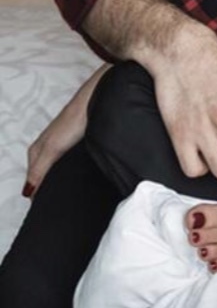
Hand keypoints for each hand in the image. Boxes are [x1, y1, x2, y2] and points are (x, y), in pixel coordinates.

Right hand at [25, 63, 110, 195]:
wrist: (96, 101)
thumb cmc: (74, 119)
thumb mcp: (53, 148)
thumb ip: (40, 169)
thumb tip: (28, 191)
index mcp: (36, 151)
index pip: (32, 180)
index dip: (38, 194)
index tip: (46, 207)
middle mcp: (46, 148)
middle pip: (43, 176)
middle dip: (50, 188)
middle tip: (60, 201)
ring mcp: (61, 146)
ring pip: (57, 169)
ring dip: (62, 179)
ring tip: (71, 191)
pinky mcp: (76, 144)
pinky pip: (69, 163)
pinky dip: (72, 171)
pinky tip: (81, 175)